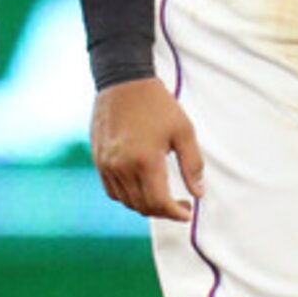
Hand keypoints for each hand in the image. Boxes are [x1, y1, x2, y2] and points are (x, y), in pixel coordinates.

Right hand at [90, 78, 205, 219]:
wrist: (123, 82)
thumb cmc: (157, 104)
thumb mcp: (184, 131)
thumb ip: (193, 165)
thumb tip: (199, 193)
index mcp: (145, 161)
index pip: (159, 202)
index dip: (175, 213)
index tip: (188, 213)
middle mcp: (122, 166)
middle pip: (142, 206)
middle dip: (164, 211)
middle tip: (181, 204)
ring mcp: (107, 164)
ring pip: (126, 201)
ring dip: (146, 206)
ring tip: (164, 197)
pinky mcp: (98, 160)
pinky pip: (112, 190)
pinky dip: (128, 196)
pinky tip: (143, 187)